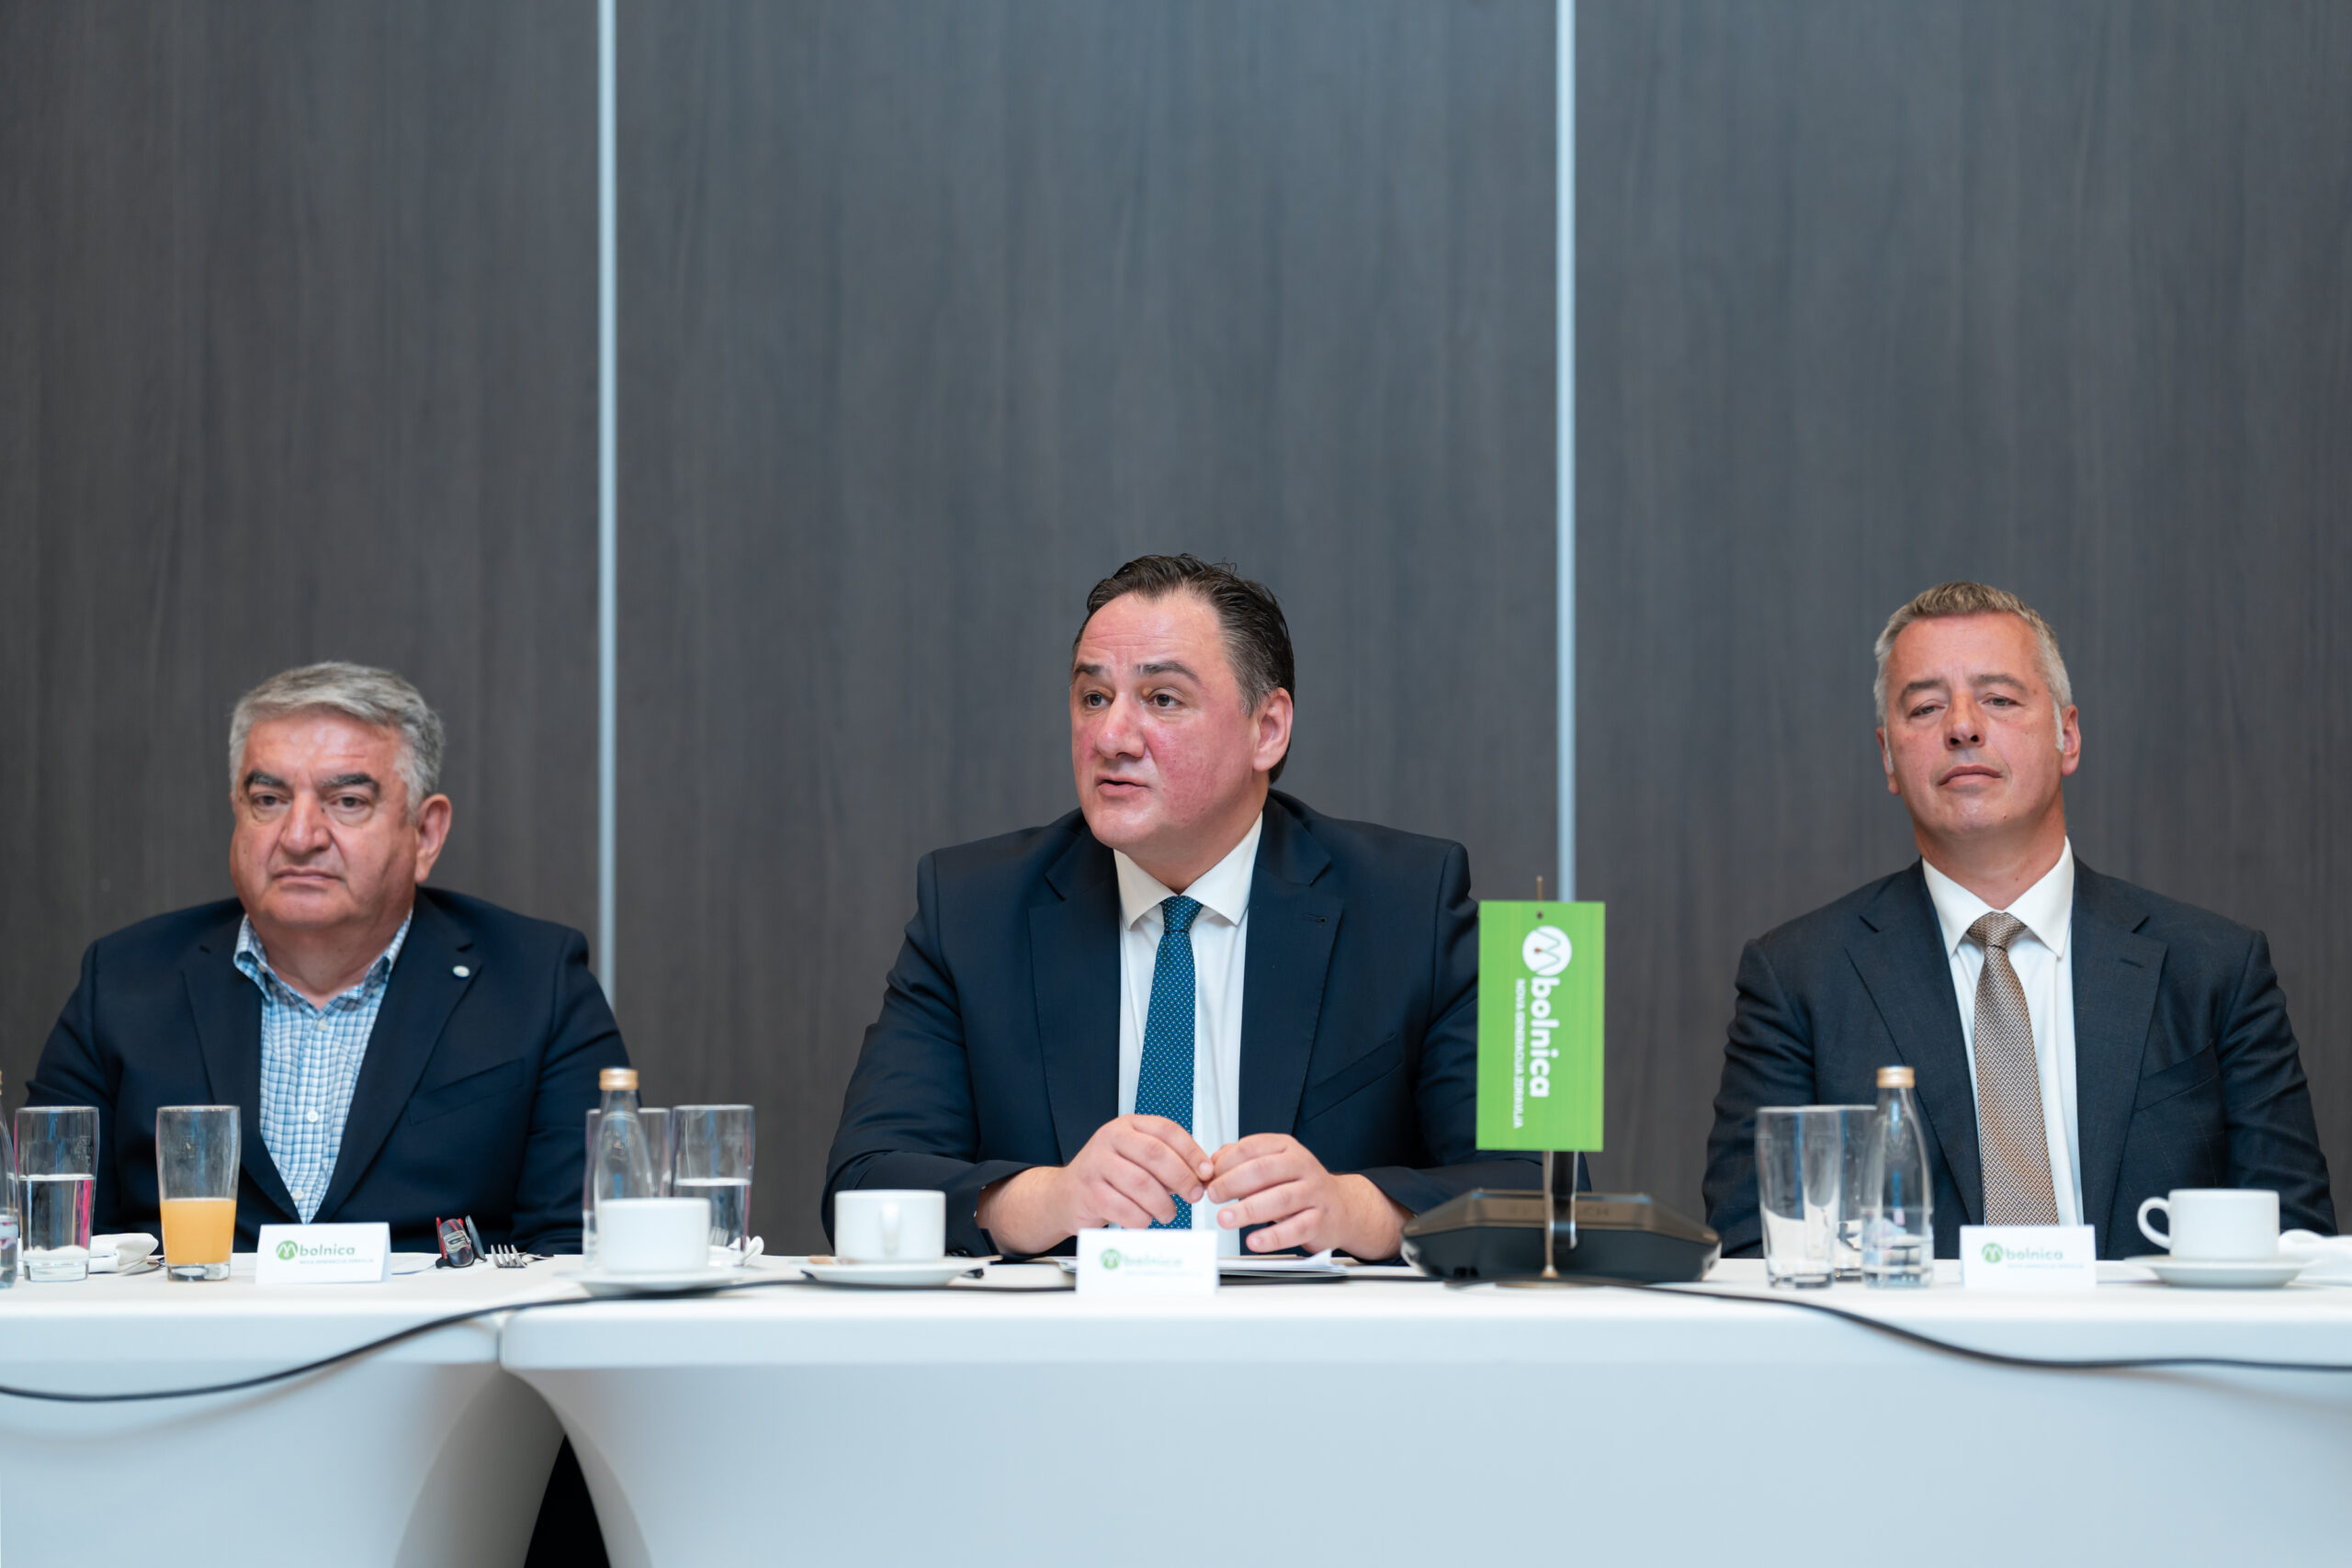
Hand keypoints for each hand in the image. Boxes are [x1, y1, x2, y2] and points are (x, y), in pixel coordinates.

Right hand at [975, 1114, 1211, 1254]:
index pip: (1167, 1131)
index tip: (1206, 1172)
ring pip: (1142, 1184)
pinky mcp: (1088, 1192)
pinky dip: (1141, 1219)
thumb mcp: (1137, 1159)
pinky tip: (1144, 1219)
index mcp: (1128, 1125)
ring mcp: (1096, 1164)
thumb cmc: (1109, 1177)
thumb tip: (1204, 1175)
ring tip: (1168, 1213)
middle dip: (1182, 1179)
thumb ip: (1168, 1162)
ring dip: (1163, 1204)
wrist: (1066, 1195)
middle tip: (1194, 1195)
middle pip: (1156, 1155)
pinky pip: (1125, 1208)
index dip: (1192, 1152)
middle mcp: (1110, 1139)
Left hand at [1204, 1134, 1408, 1258]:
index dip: (1226, 1162)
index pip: (1252, 1148)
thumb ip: (1242, 1161)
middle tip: (1214, 1196)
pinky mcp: (1320, 1220)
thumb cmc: (1300, 1185)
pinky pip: (1296, 1228)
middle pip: (1264, 1170)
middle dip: (1233, 1183)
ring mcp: (1313, 1193)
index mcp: (1286, 1148)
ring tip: (1225, 1218)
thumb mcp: (1273, 1165)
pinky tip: (1254, 1241)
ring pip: (1280, 1199)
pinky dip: (1273, 1237)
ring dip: (1249, 1210)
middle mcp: (1302, 1166)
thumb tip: (1212, 1163)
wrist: (1341, 1207)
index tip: (1209, 1177)